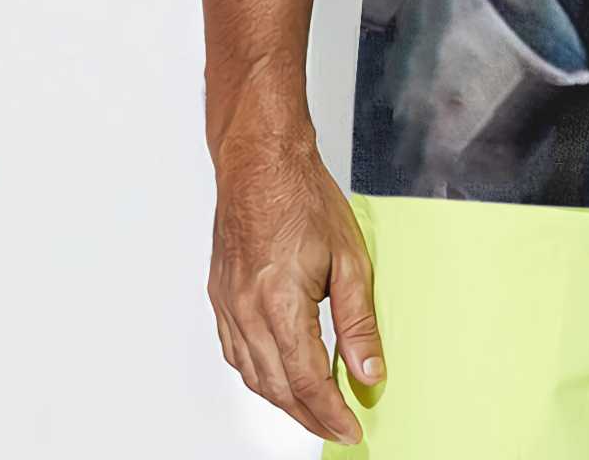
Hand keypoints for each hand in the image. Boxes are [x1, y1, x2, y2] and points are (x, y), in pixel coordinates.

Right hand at [207, 130, 384, 444]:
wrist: (261, 161)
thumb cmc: (303, 197)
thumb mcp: (350, 259)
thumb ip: (359, 322)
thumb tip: (369, 372)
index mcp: (280, 304)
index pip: (307, 380)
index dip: (330, 412)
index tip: (351, 428)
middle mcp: (246, 311)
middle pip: (277, 386)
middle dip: (309, 414)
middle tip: (338, 425)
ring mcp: (227, 305)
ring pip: (252, 374)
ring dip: (282, 398)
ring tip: (314, 408)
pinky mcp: (220, 296)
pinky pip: (236, 352)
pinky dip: (258, 372)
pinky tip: (277, 373)